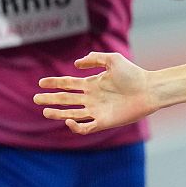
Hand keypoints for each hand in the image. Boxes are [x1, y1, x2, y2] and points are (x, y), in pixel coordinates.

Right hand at [34, 52, 155, 134]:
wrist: (149, 90)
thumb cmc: (134, 74)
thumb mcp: (113, 59)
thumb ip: (95, 59)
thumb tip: (76, 65)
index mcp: (92, 84)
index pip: (68, 84)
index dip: (54, 84)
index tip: (41, 83)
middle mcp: (92, 98)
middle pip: (66, 99)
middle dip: (51, 99)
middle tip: (36, 98)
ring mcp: (97, 111)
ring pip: (71, 114)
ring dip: (58, 113)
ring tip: (45, 111)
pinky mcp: (104, 122)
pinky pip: (85, 127)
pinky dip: (75, 126)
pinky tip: (68, 120)